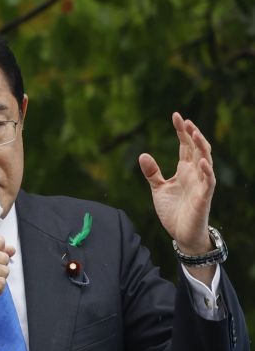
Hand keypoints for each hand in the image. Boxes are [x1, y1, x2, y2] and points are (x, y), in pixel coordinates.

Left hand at [139, 112, 214, 254]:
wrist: (181, 234)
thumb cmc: (173, 211)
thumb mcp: (158, 190)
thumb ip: (152, 173)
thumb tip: (142, 154)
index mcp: (184, 170)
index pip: (185, 146)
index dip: (182, 131)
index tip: (176, 116)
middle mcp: (195, 173)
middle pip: (196, 148)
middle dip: (192, 134)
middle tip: (185, 121)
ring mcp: (201, 184)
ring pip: (206, 160)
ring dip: (201, 146)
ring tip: (194, 132)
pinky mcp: (204, 196)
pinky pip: (208, 181)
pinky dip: (207, 171)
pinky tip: (202, 161)